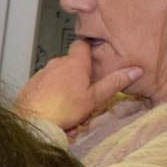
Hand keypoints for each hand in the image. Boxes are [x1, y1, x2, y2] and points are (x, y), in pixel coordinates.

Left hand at [16, 41, 141, 132]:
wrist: (31, 122)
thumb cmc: (63, 110)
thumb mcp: (95, 98)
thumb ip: (115, 83)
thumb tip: (135, 70)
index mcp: (74, 62)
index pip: (83, 45)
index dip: (90, 51)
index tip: (96, 60)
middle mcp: (56, 64)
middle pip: (73, 66)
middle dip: (80, 81)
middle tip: (86, 100)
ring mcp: (42, 74)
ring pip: (60, 79)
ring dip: (67, 94)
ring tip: (71, 114)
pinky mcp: (31, 86)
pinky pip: (47, 89)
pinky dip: (53, 99)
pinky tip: (57, 115)